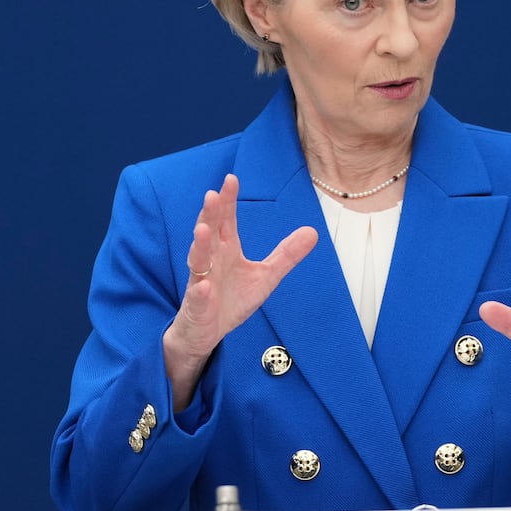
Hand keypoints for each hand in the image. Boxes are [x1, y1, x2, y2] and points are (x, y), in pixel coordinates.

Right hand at [163, 174, 317, 407]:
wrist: (207, 331)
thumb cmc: (232, 299)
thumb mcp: (266, 276)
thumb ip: (286, 254)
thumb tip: (313, 231)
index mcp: (226, 250)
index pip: (226, 221)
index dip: (228, 201)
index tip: (231, 179)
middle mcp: (211, 261)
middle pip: (209, 233)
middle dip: (210, 215)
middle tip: (212, 195)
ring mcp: (201, 282)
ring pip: (198, 261)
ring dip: (199, 246)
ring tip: (202, 229)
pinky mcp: (197, 307)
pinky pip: (197, 298)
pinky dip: (200, 292)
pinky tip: (203, 286)